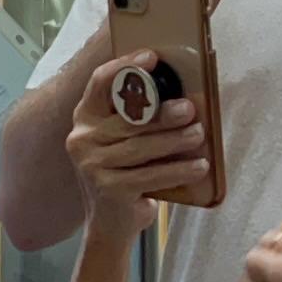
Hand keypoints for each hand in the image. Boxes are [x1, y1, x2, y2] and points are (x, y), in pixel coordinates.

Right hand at [66, 51, 211, 243]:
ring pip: (141, 147)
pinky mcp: (109, 190)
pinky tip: (199, 166)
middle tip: (190, 108)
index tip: (152, 56)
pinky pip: (150, 175)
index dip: (125, 66)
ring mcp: (92, 167)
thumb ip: (136, 117)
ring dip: (175, 140)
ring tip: (199, 134)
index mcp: (84, 119)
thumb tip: (179, 92)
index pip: (100, 83)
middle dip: (162, 113)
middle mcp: (82, 140)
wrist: (110, 224)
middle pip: (127, 119)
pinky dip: (178, 170)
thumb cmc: (124, 173)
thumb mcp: (122, 141)